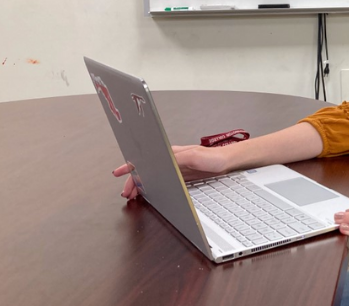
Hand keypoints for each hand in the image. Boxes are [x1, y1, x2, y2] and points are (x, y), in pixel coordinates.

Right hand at [112, 144, 231, 199]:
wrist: (228, 162)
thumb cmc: (214, 157)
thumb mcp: (194, 157)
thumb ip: (177, 159)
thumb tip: (160, 162)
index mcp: (171, 153)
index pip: (146, 159)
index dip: (131, 167)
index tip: (120, 174)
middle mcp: (171, 160)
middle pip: (147, 170)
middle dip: (133, 181)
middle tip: (127, 193)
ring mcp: (176, 169)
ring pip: (153, 177)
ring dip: (142, 185)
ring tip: (134, 195)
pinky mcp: (182, 176)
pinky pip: (163, 182)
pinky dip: (154, 188)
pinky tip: (150, 193)